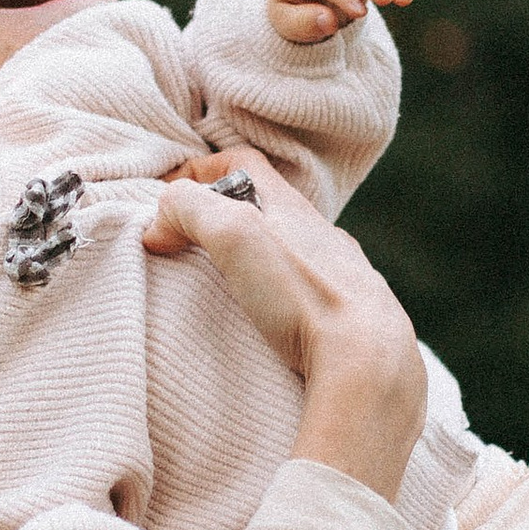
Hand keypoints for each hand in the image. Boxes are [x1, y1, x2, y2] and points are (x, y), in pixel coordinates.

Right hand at [144, 157, 425, 499]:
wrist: (370, 365)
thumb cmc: (303, 295)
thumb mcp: (234, 233)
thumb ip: (190, 210)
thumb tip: (158, 226)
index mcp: (295, 210)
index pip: (244, 164)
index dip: (201, 171)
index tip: (169, 202)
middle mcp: (326, 238)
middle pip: (270, 212)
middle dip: (226, 222)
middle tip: (189, 248)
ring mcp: (346, 282)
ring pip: (296, 257)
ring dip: (258, 266)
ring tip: (225, 293)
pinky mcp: (352, 325)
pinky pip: (314, 300)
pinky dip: (285, 303)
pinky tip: (273, 329)